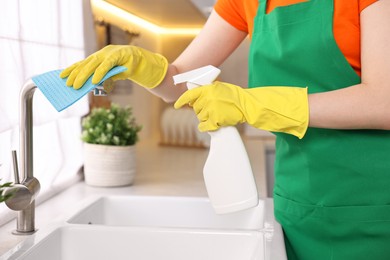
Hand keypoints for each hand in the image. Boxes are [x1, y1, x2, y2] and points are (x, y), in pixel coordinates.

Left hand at [60, 45, 167, 89]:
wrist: (141, 61)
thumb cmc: (125, 67)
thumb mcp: (112, 74)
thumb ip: (103, 78)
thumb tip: (92, 85)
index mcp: (99, 57)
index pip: (83, 63)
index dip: (72, 69)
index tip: (62, 76)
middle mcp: (101, 54)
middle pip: (85, 64)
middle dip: (75, 74)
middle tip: (67, 84)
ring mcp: (109, 54)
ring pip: (93, 64)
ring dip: (84, 75)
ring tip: (76, 84)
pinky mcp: (117, 56)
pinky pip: (106, 65)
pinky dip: (100, 73)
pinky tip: (94, 81)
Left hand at [174, 81, 308, 138]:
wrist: (248, 105)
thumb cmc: (235, 97)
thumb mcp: (220, 88)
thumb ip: (208, 91)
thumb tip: (194, 97)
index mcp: (208, 89)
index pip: (190, 95)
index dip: (182, 101)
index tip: (176, 105)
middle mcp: (208, 98)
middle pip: (196, 109)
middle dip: (201, 111)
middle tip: (212, 110)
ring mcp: (211, 109)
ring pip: (201, 117)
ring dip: (206, 118)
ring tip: (218, 114)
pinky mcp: (215, 120)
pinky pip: (205, 126)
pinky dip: (206, 127)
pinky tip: (211, 126)